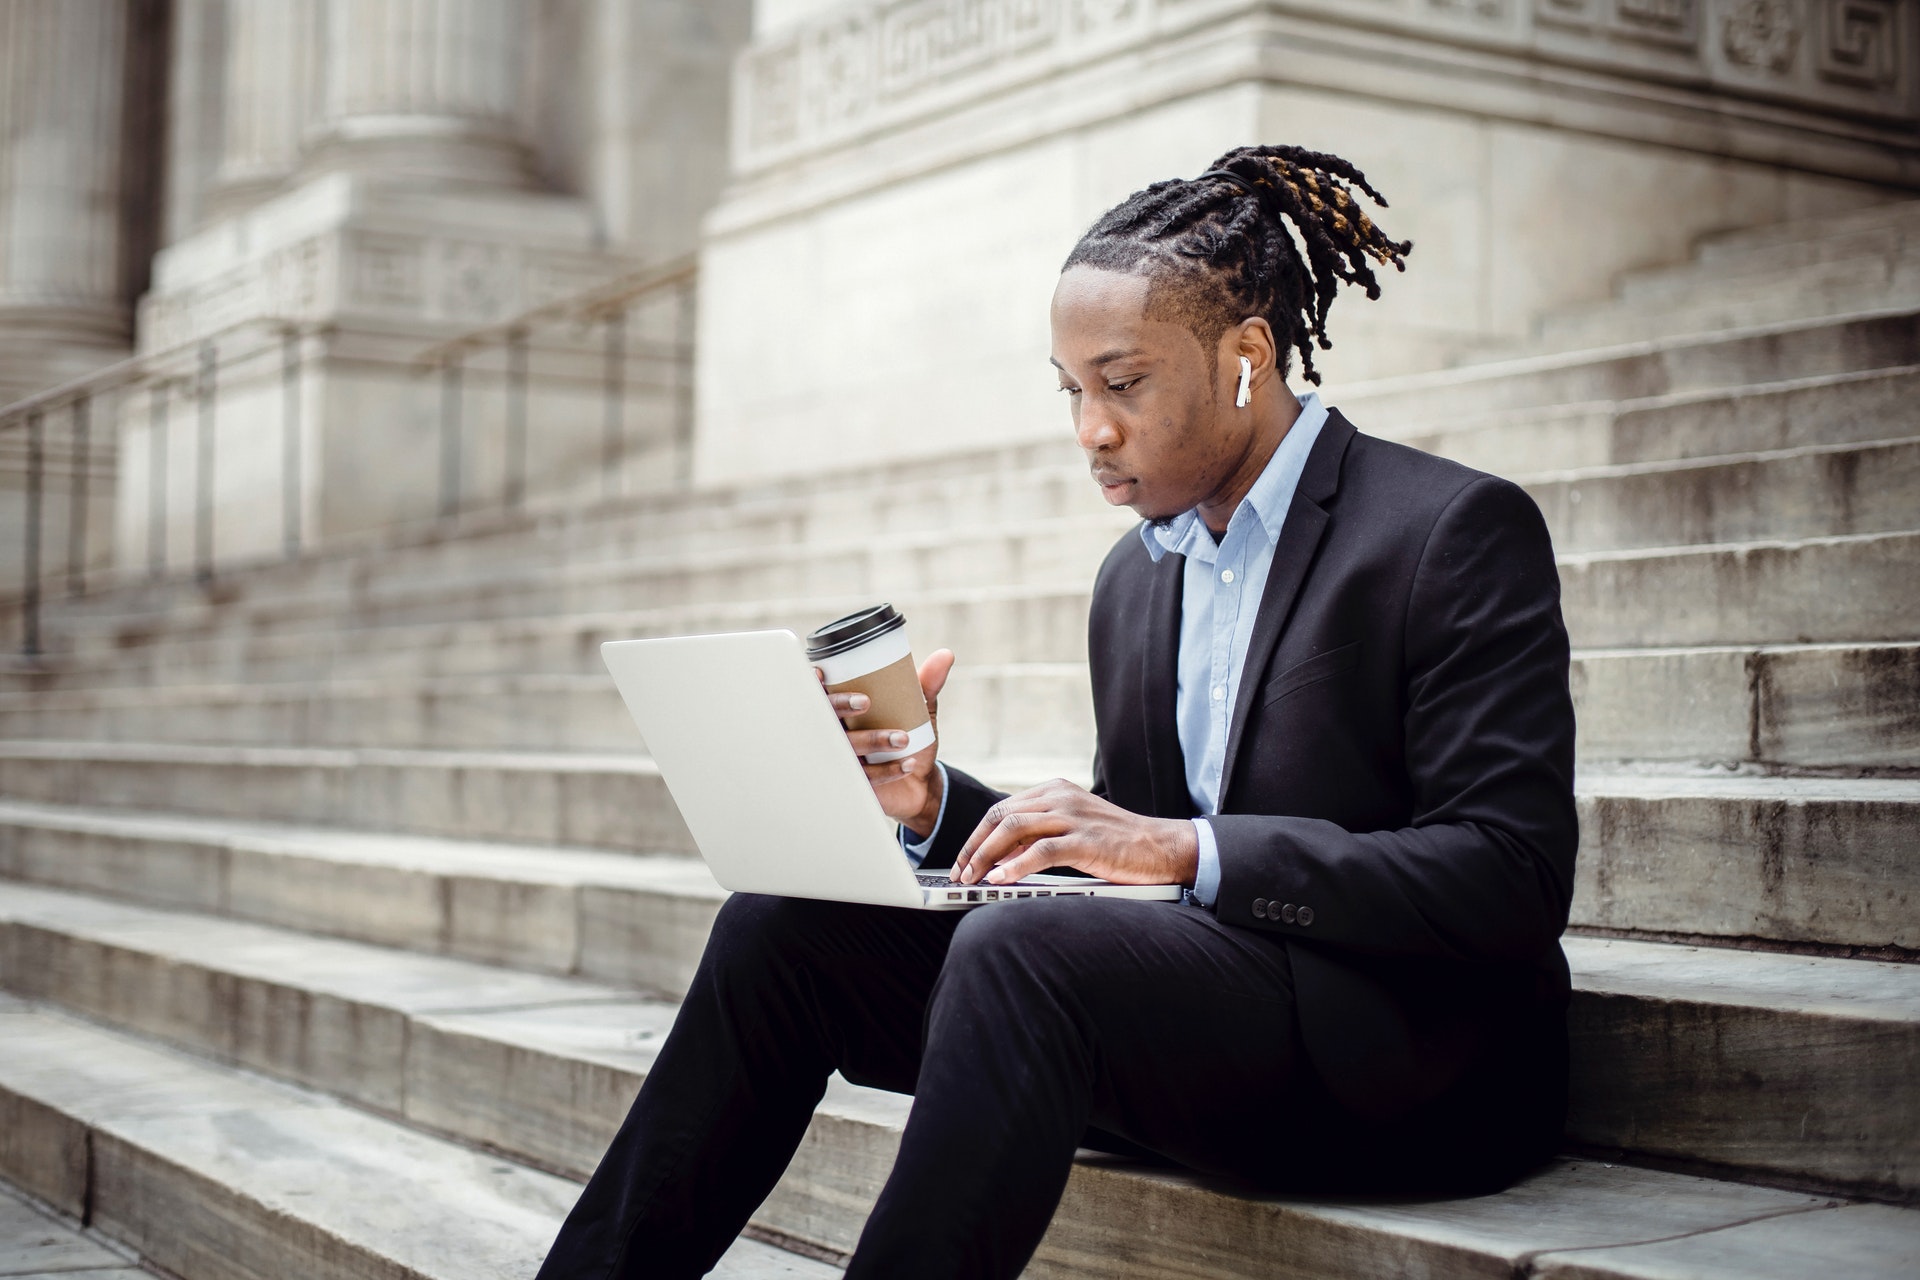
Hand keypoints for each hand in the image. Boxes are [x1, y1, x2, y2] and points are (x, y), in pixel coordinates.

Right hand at [819, 648, 954, 833]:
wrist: (917, 785)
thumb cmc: (906, 739)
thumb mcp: (918, 711)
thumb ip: (927, 684)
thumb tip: (945, 655)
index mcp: (844, 713)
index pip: (819, 694)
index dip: (811, 683)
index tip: (821, 675)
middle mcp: (837, 734)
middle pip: (825, 717)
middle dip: (840, 706)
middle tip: (866, 702)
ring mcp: (843, 760)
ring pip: (846, 747)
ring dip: (872, 740)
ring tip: (903, 739)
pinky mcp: (855, 784)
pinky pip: (864, 777)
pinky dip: (887, 770)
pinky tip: (907, 764)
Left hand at [950, 778, 1198, 887]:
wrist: (1161, 847)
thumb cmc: (1117, 843)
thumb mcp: (1073, 828)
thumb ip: (1040, 834)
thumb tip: (1000, 856)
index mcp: (1055, 790)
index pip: (1002, 809)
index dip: (977, 836)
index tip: (963, 861)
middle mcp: (1060, 797)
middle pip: (1001, 816)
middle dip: (974, 847)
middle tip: (960, 873)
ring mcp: (1073, 816)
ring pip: (1013, 829)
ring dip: (986, 856)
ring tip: (973, 878)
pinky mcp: (1086, 840)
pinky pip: (1040, 851)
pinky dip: (1015, 866)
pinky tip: (1001, 880)